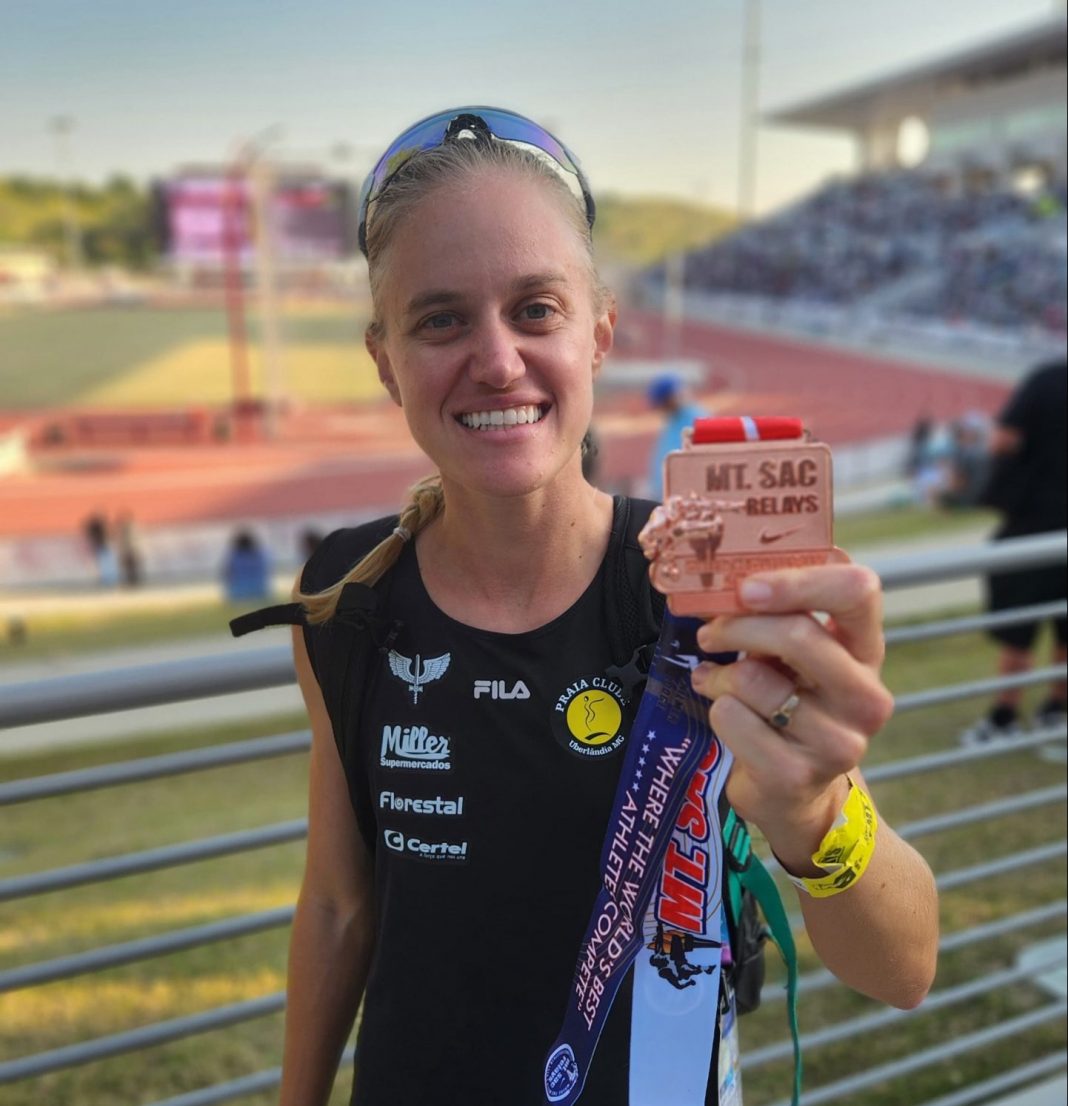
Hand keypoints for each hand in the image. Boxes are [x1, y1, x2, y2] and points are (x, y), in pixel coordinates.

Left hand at [689, 561, 893, 870]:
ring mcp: (838, 740)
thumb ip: (777, 614)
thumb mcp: (793, 656)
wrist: (794, 791)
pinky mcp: (798, 774)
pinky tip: (726, 717)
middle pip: (801, 634)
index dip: (799, 581)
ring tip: (714, 682)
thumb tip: (721, 577)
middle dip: (738, 626)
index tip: (748, 588)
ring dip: (719, 676)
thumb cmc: (789, 703)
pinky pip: (734, 718)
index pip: (859, 591)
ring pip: (756, 679)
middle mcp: (865, 695)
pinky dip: (716, 710)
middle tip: (710, 634)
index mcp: (866, 650)